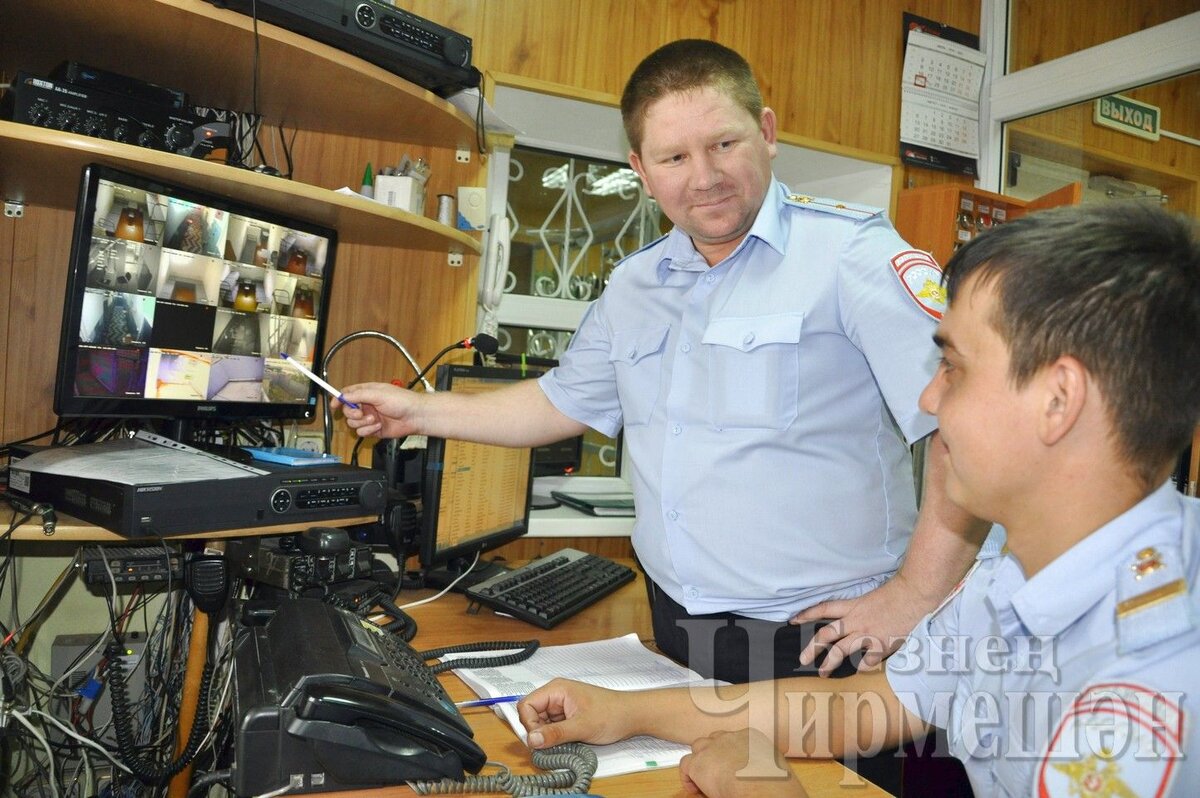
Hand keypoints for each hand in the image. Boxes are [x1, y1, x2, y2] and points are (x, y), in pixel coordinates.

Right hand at [333, 382, 423, 438]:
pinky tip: (379, 426)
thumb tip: (343, 396)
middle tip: (361, 413)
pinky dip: (369, 430)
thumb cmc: (402, 401)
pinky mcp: (374, 430)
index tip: (334, 405)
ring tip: (374, 419)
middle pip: (348, 411)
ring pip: (353, 423)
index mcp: (367, 393)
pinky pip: (362, 432)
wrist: (415, 416)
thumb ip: (359, 395)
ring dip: (362, 423)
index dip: (339, 399)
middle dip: (352, 414)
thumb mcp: (378, 393)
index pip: (347, 395)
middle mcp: (367, 405)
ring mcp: (370, 418)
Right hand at [516, 679, 632, 748]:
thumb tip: (532, 739)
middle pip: (531, 715)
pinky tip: (569, 741)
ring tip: (565, 741)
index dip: (529, 723)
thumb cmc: (612, 713)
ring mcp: (561, 707)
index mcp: (556, 689)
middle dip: (538, 732)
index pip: (526, 705)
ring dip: (548, 736)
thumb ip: (555, 734)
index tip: (539, 739)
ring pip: (541, 724)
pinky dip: (556, 738)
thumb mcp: (582, 726)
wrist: (632, 716)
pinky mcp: (567, 717)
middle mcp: (556, 696)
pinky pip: (552, 729)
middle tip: (552, 744)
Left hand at [680, 730, 805, 797]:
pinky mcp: (699, 762)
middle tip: (718, 774)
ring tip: (705, 781)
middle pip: (714, 740)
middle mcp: (729, 737)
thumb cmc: (775, 781)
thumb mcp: (774, 765)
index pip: (734, 739)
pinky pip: (685, 766)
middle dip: (714, 754)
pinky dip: (688, 778)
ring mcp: (712, 747)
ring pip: (698, 748)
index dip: (730, 755)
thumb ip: (763, 762)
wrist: (761, 785)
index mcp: (751, 736)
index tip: (734, 769)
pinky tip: (696, 790)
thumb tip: (758, 773)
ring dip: (701, 762)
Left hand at [791, 575, 927, 676]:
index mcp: (852, 606)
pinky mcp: (881, 644)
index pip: (823, 609)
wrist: (914, 594)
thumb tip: (852, 620)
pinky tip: (860, 670)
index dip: (807, 614)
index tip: (793, 620)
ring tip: (822, 673)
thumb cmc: (896, 593)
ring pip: (840, 650)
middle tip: (802, 659)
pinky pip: (867, 661)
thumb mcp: (871, 598)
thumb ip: (860, 610)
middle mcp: (855, 620)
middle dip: (811, 648)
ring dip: (829, 663)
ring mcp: (867, 633)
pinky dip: (862, 667)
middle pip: (826, 634)